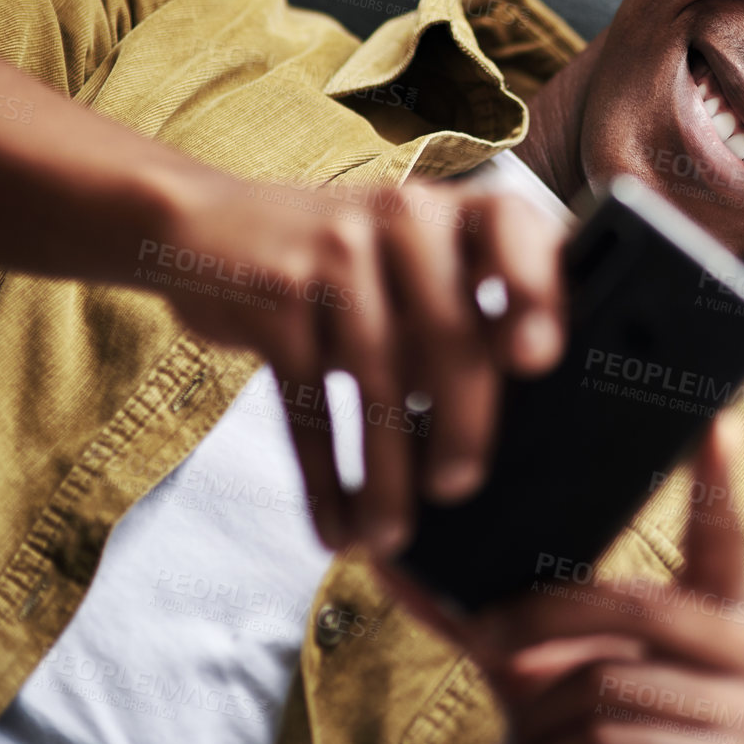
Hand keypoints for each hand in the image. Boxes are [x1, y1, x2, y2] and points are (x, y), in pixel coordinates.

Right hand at [150, 172, 566, 554]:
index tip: (536, 359)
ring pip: (376, 379)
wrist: (206, 228)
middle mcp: (400, 218)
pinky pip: (309, 404)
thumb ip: (464, 314)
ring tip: (392, 534)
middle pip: (447, 329)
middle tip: (459, 487)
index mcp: (449, 209)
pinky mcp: (274, 296)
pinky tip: (336, 526)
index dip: (535, 287)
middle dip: (460, 423)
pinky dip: (323, 478)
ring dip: (386, 473)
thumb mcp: (405, 269)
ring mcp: (333, 252)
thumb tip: (523, 428)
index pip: (510, 224)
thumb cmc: (339, 267)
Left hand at [384, 414, 743, 743]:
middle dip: (544, 623)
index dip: (720, 482)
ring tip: (540, 743)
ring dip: (548, 719)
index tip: (717, 421)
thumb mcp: (529, 665)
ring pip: (611, 684)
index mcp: (715, 614)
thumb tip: (383, 556)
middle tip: (488, 636)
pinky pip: (617, 740)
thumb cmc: (567, 739)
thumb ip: (474, 608)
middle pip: (635, 607)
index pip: (723, 537)